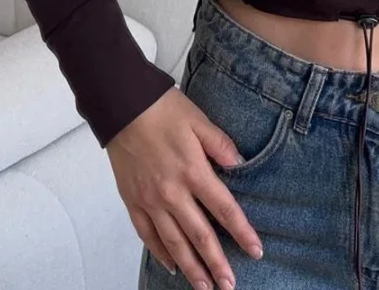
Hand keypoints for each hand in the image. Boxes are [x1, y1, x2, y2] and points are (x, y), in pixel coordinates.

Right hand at [107, 86, 262, 289]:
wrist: (122, 106)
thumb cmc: (162, 109)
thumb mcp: (199, 120)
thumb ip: (220, 144)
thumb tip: (240, 164)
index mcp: (193, 171)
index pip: (224, 209)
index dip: (242, 232)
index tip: (256, 251)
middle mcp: (172, 192)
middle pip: (199, 236)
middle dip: (217, 264)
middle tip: (230, 286)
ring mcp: (150, 200)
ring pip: (174, 243)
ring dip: (191, 268)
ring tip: (205, 287)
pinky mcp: (132, 201)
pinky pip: (148, 235)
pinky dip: (160, 253)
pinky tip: (172, 266)